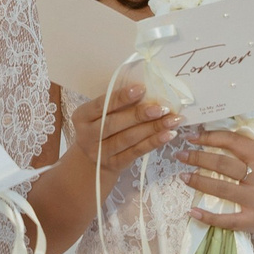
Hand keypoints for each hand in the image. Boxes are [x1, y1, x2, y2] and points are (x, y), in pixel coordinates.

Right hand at [61, 83, 176, 181]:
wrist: (92, 160)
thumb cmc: (100, 127)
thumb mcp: (100, 114)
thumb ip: (116, 104)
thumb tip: (147, 91)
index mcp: (81, 116)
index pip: (102, 105)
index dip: (121, 97)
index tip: (142, 89)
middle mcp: (87, 136)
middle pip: (114, 124)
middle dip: (140, 115)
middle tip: (161, 108)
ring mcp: (100, 153)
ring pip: (128, 139)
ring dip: (153, 128)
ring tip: (172, 120)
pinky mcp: (114, 164)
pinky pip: (136, 152)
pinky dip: (153, 142)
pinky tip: (168, 134)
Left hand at [184, 130, 253, 237]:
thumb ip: (244, 153)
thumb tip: (213, 139)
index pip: (233, 142)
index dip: (210, 138)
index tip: (191, 137)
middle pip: (223, 164)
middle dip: (198, 158)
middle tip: (180, 155)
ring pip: (222, 189)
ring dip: (199, 182)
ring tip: (183, 176)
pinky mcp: (251, 220)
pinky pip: (226, 219)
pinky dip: (208, 216)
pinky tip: (192, 211)